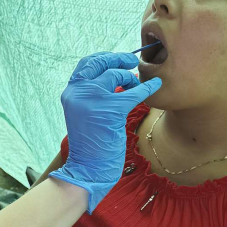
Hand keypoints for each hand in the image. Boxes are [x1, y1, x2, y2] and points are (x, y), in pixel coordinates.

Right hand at [49, 52, 160, 212]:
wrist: (87, 169)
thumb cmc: (91, 143)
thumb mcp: (85, 113)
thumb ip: (92, 94)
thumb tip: (115, 75)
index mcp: (71, 92)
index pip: (86, 64)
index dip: (104, 58)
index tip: (117, 59)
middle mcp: (78, 92)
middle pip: (101, 64)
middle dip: (118, 59)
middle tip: (132, 61)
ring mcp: (92, 100)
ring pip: (117, 76)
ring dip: (130, 79)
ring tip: (136, 86)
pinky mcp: (109, 110)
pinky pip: (133, 93)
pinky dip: (147, 88)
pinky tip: (155, 86)